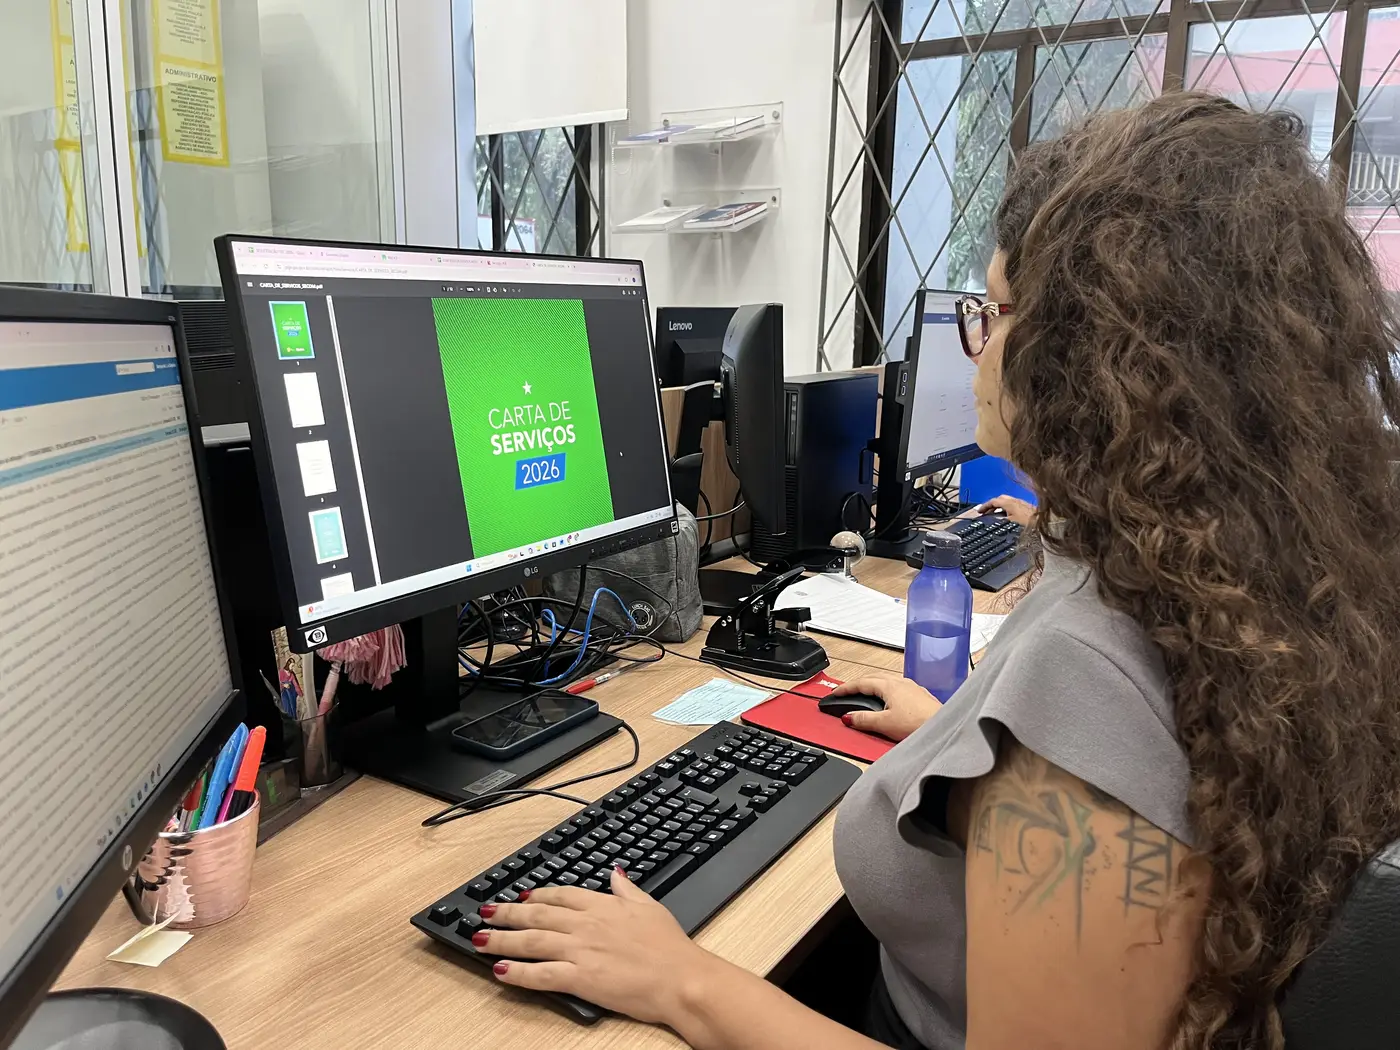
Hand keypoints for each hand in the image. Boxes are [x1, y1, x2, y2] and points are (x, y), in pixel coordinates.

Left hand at [475, 868, 723, 1024]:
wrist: (680, 978)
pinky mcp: (580, 979)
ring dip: (502, 939)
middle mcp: (586, 925)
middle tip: (485, 912)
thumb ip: (627, 889)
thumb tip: (615, 873)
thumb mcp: (650, 906)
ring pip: (532, 942)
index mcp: (603, 906)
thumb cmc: (670, 947)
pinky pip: (541, 975)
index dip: (536, 896)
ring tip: (480, 938)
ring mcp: (580, 951)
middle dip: (507, 913)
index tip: (520, 896)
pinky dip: (518, 973)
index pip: (560, 895)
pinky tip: (500, 971)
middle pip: (537, 916)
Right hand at [830, 676, 940, 740]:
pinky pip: (897, 689)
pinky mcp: (920, 696)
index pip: (861, 682)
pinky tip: (889, 702)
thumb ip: (864, 720)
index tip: (836, 693)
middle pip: (873, 678)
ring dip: (873, 687)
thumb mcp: (884, 724)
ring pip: (886, 682)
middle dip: (858, 684)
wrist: (944, 728)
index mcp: (889, 685)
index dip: (845, 688)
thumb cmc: (919, 724)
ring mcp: (912, 688)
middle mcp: (901, 682)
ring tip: (865, 696)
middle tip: (847, 693)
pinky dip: (886, 692)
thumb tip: (849, 717)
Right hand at [975, 494, 1035, 527]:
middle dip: (991, 505)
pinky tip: (1006, 515)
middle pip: (999, 499)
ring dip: (998, 506)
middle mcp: (1014, 500)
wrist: (1042, 520)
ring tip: (994, 514)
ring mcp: (1019, 502)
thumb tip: (992, 519)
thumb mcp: (1010, 522)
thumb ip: (1000, 519)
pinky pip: (1010, 504)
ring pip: (1005, 501)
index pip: (993, 501)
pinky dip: (1005, 508)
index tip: (979, 511)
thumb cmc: (1028, 521)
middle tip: (986, 512)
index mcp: (1008, 502)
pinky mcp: (1024, 506)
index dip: (984, 506)